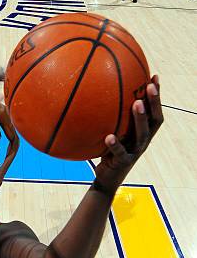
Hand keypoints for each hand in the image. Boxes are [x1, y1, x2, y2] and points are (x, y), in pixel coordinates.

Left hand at [93, 76, 162, 194]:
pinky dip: (115, 145)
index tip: (155, 77)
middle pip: (154, 120)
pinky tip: (109, 137)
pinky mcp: (124, 163)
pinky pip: (120, 153)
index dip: (156, 97)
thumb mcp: (113, 135)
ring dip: (140, 118)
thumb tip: (100, 97)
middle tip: (150, 86)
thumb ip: (113, 120)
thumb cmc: (108, 154)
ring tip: (136, 104)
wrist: (106, 179)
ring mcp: (134, 153)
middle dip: (154, 102)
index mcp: (142, 134)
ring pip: (142, 135)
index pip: (154, 112)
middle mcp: (142, 142)